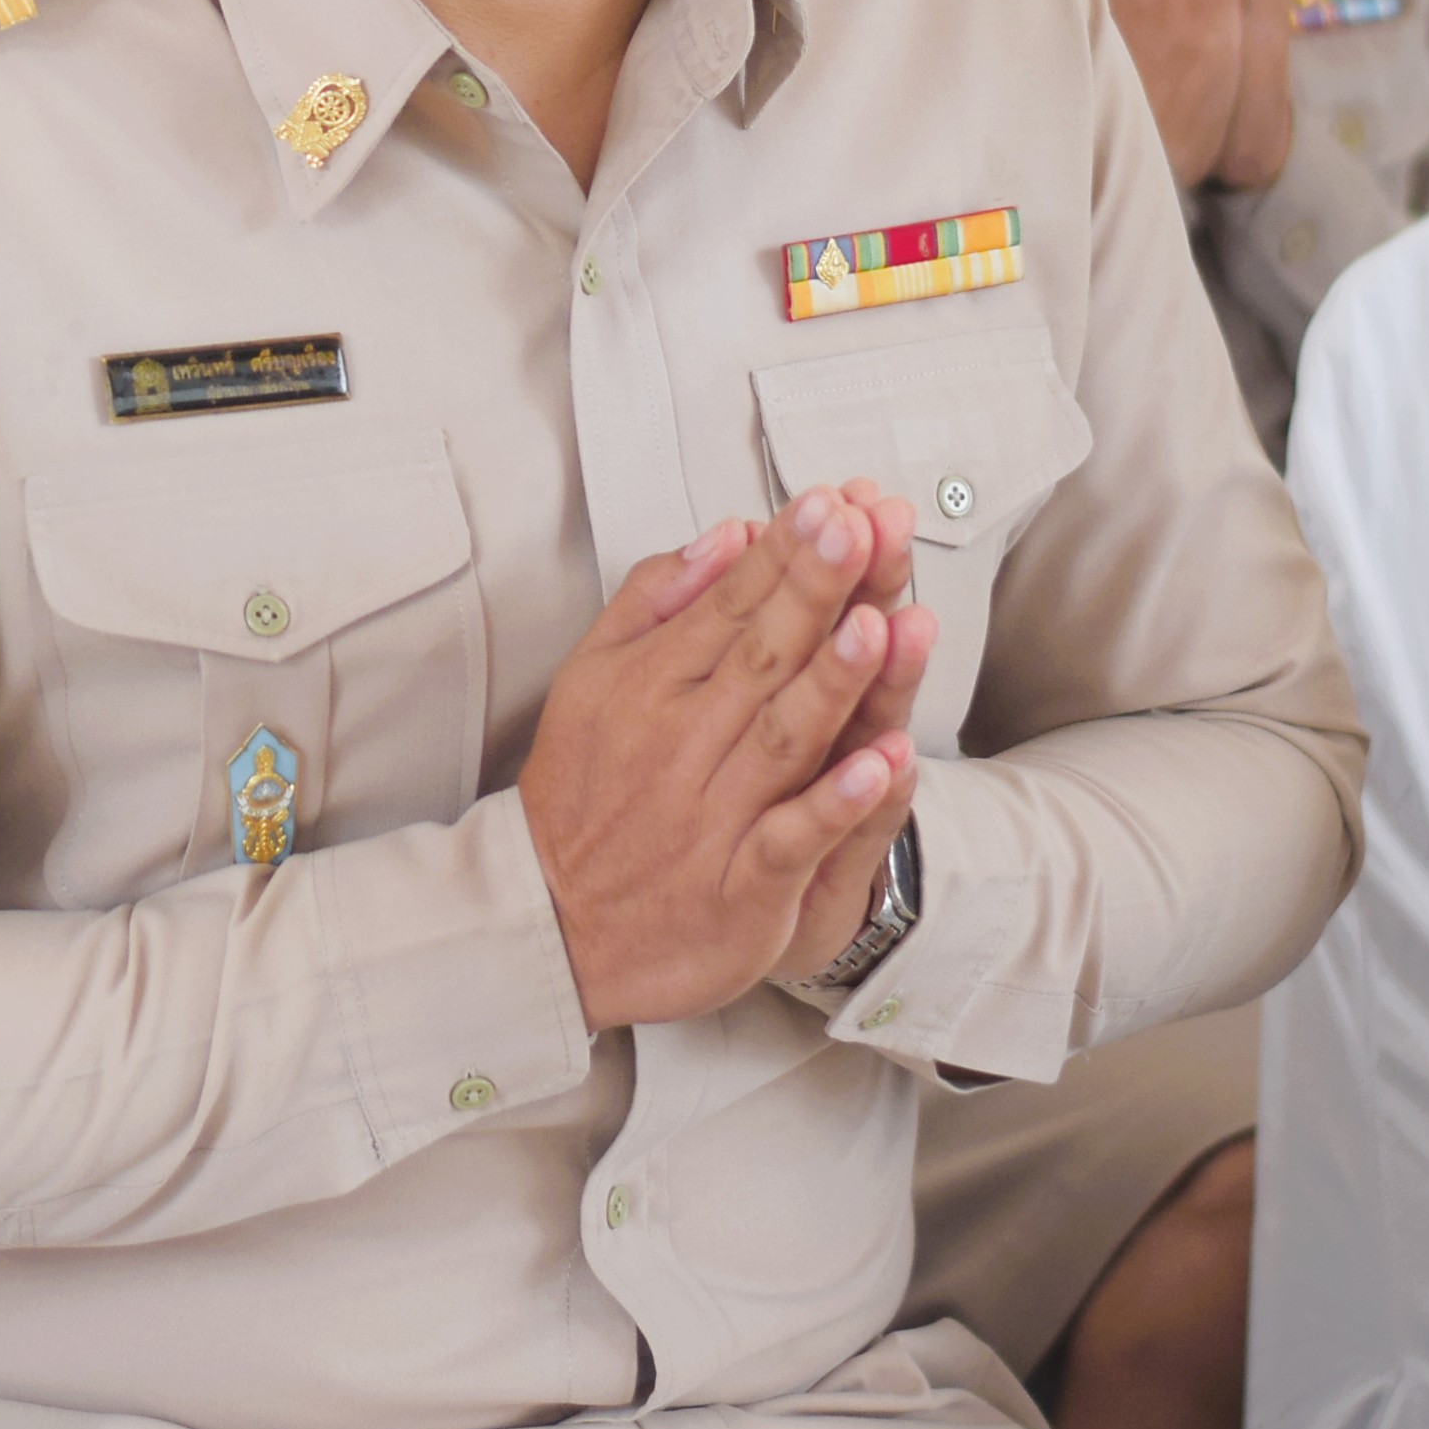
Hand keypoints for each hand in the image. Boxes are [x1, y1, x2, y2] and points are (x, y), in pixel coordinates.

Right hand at [520, 483, 930, 1032]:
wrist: (549, 925)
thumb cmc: (581, 796)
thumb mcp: (592, 679)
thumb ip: (656, 600)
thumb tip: (726, 535)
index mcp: (650, 686)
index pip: (730, 605)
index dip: (783, 555)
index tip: (829, 504)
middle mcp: (683, 743)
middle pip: (763, 657)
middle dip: (815, 591)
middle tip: (861, 530)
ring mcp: (715, 816)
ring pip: (784, 737)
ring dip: (833, 682)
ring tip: (876, 626)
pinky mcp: (742, 886)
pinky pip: (794, 838)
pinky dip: (836, 802)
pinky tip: (879, 765)